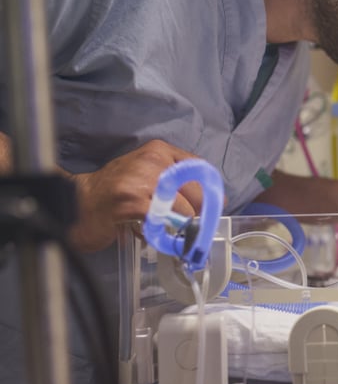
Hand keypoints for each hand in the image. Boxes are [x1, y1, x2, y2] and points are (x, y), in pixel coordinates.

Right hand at [69, 139, 204, 252]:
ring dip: (180, 226)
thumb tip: (210, 200)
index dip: (211, 192)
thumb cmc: (115, 192)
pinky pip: (163, 221)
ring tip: (166, 230)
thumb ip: (175, 180)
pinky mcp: (132, 201)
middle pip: (196, 191)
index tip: (214, 208)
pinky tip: (152, 232)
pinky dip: (164, 232)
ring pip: (183, 209)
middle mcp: (152, 161)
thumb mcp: (147, 174)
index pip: (200, 170)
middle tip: (192, 227)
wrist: (78, 202)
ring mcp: (141, 180)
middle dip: (198, 213)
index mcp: (159, 151)